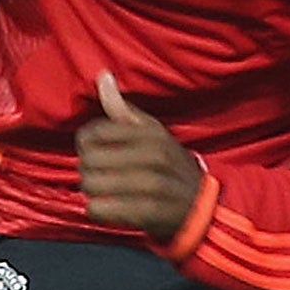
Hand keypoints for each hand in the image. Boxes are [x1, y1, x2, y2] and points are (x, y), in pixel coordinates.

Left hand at [77, 72, 203, 241]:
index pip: (93, 133)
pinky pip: (101, 209)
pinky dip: (98, 210)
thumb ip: (123, 109)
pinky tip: (108, 207)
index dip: (85, 144)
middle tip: (100, 174)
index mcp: (151, 132)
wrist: (203, 207)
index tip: (95, 151)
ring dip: (92, 191)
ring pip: (91, 184)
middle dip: (88, 169)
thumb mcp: (153, 133)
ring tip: (104, 190)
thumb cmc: (168, 165)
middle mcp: (154, 156)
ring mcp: (154, 185)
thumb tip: (103, 77)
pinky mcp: (151, 213)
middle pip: (89, 160)